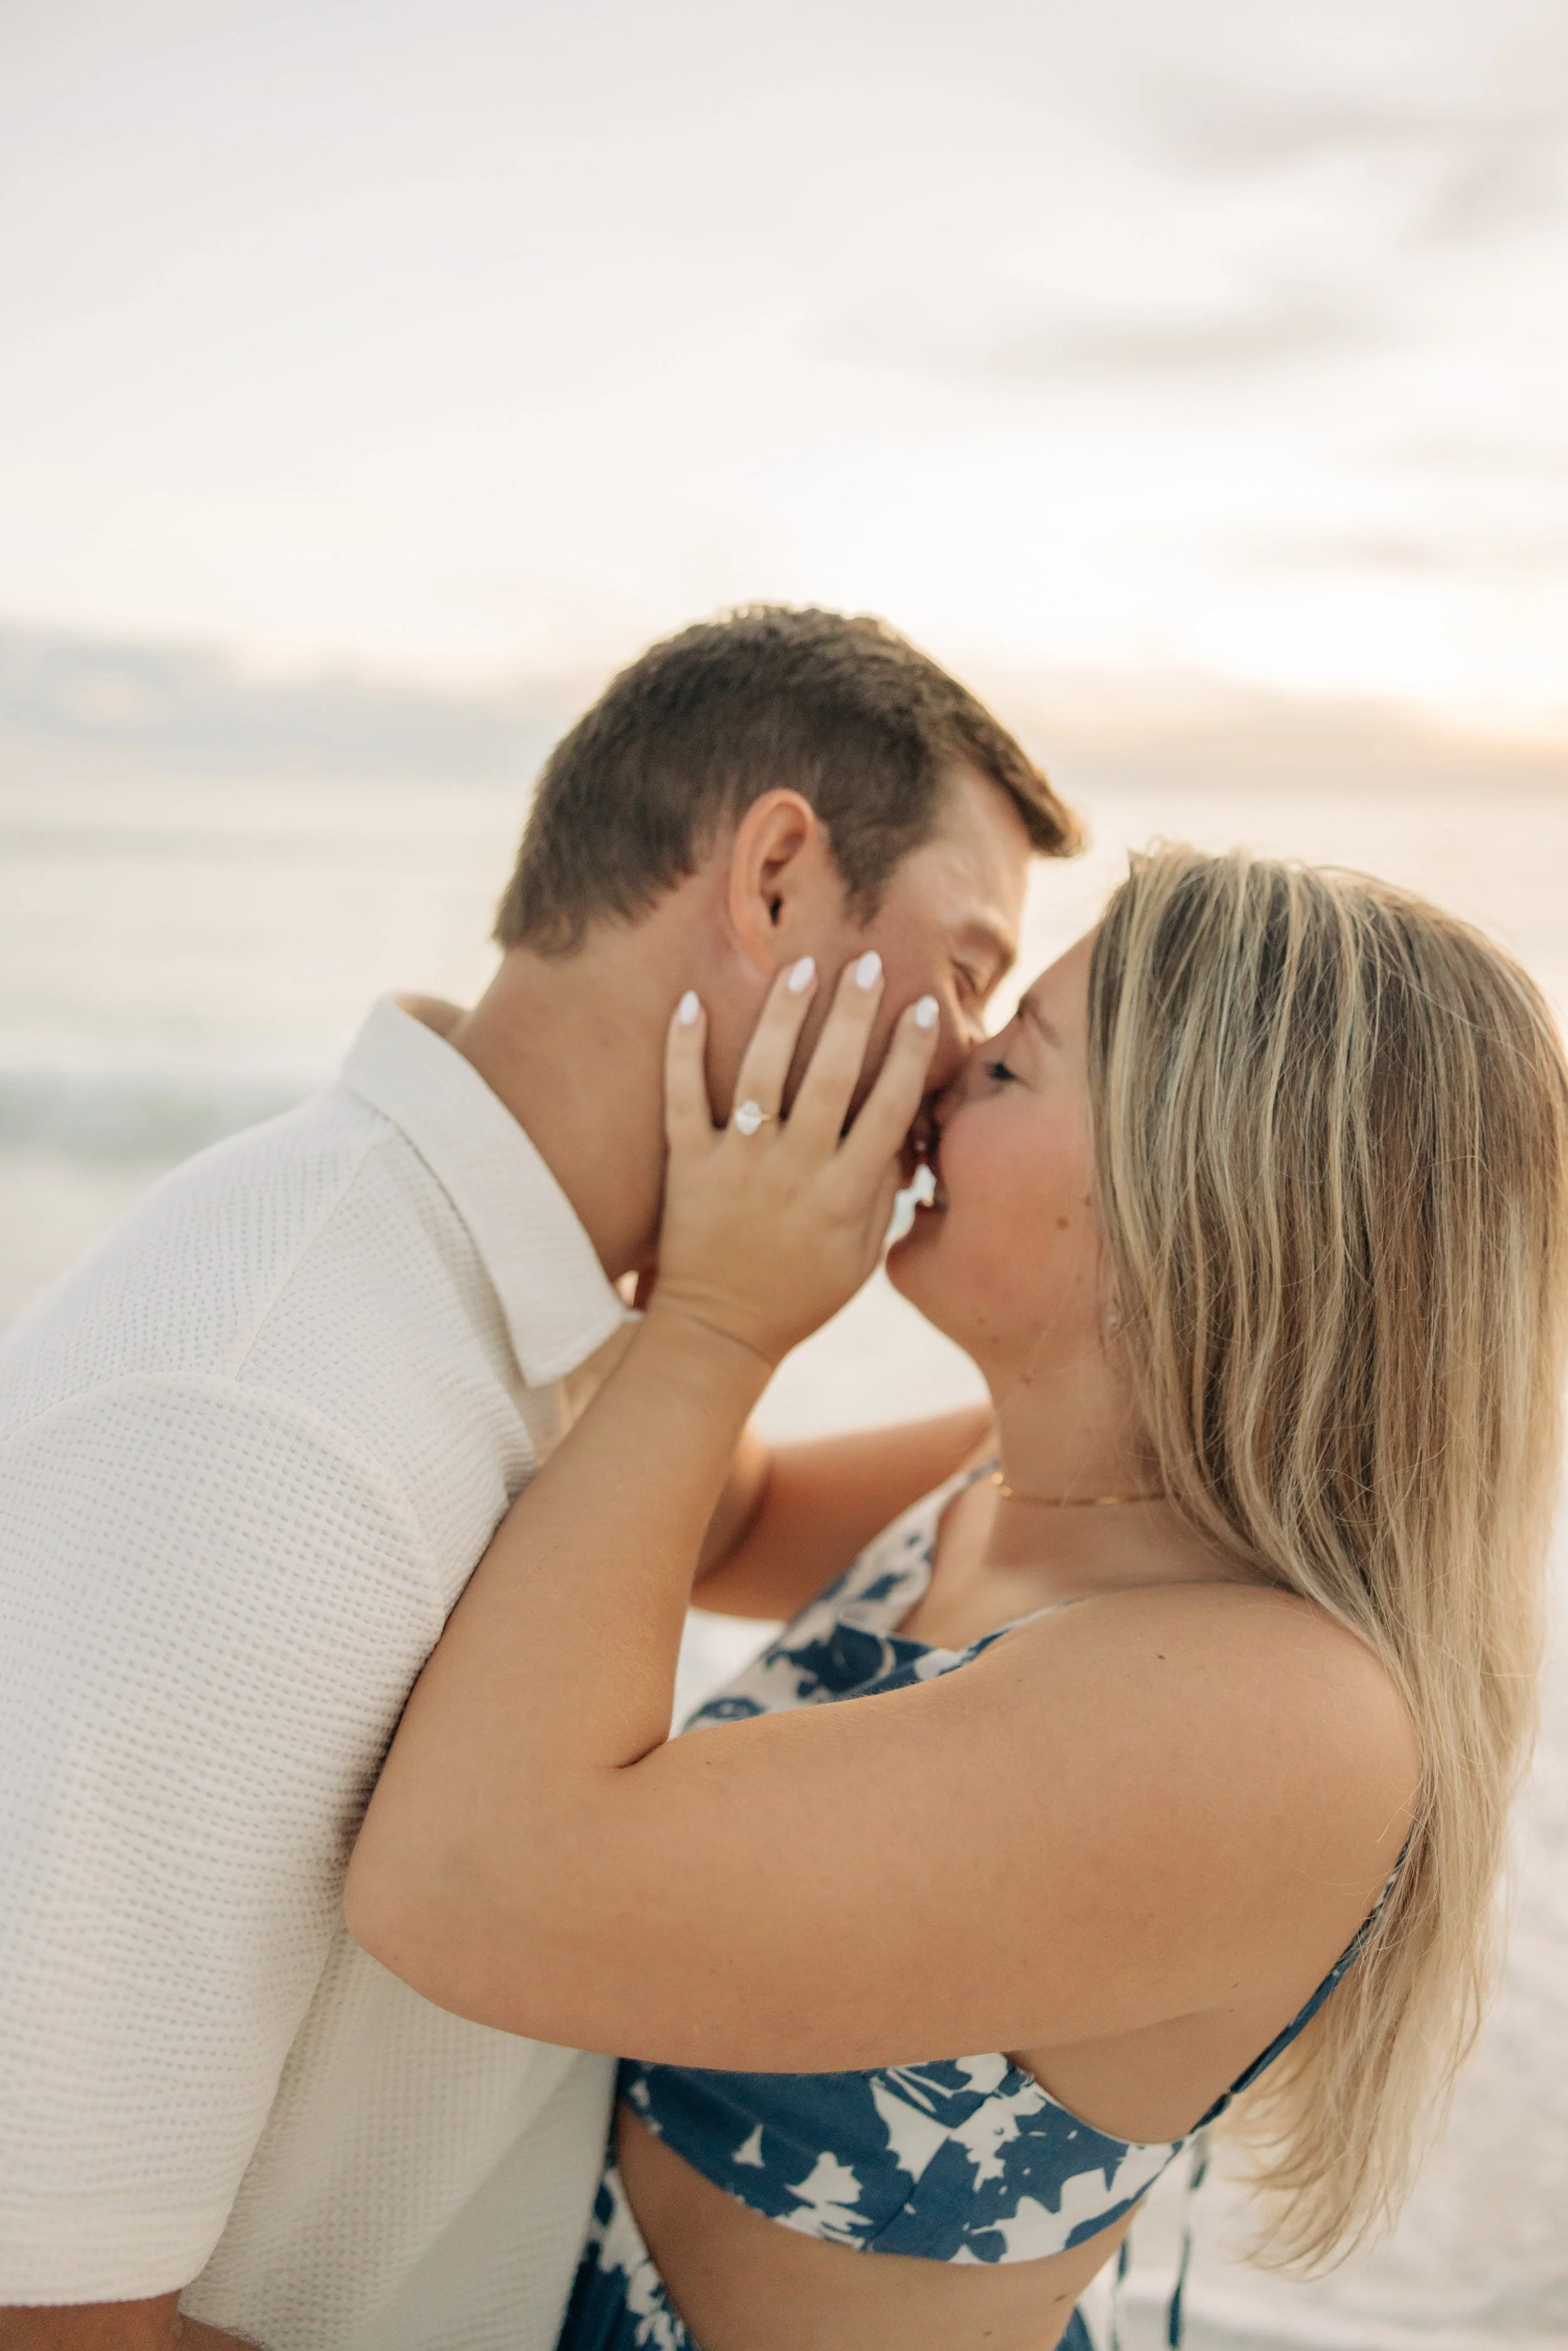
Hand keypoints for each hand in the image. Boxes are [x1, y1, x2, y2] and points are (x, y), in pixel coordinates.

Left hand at [648, 953, 938, 1369]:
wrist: (720, 1331)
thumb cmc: (801, 1293)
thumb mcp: (861, 1256)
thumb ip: (882, 1192)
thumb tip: (904, 1130)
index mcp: (844, 1194)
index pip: (888, 1111)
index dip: (909, 1056)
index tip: (922, 1009)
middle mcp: (794, 1171)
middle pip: (829, 1079)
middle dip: (852, 1016)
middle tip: (866, 963)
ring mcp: (738, 1165)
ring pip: (760, 1077)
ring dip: (782, 1019)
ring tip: (801, 969)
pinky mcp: (687, 1166)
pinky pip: (681, 1099)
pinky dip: (682, 1050)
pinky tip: (690, 999)